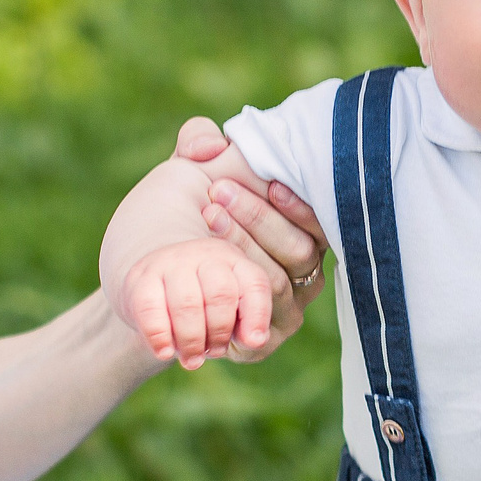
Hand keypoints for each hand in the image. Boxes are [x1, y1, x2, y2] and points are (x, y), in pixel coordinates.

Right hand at [115, 236, 279, 368]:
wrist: (154, 284)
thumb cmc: (202, 305)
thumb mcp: (230, 310)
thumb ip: (246, 325)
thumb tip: (255, 340)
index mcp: (235, 261)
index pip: (254, 284)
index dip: (257, 315)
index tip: (254, 342)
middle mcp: (205, 255)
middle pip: (221, 294)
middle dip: (219, 332)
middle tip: (213, 353)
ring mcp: (171, 262)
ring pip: (187, 303)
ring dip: (192, 341)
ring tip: (193, 360)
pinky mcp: (141, 277)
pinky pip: (151, 309)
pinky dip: (160, 337)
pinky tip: (165, 353)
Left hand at [173, 116, 329, 335]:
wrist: (160, 275)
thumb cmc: (191, 215)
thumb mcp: (192, 173)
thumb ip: (198, 143)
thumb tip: (212, 142)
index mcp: (305, 234)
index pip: (319, 222)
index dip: (300, 206)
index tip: (272, 183)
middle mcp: (306, 273)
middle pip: (299, 250)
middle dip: (260, 219)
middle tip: (218, 191)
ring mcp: (288, 308)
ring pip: (277, 280)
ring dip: (243, 246)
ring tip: (208, 216)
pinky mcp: (265, 338)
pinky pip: (256, 316)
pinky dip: (234, 290)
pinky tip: (209, 268)